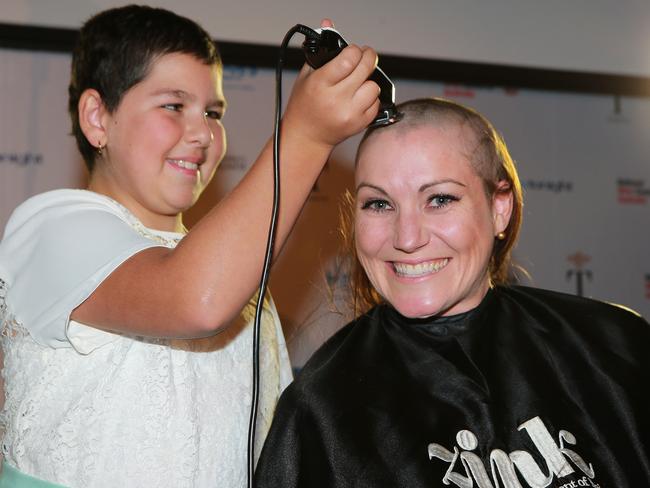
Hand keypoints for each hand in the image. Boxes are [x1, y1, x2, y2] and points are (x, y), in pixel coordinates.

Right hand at [282, 22, 380, 149]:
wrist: (307, 136)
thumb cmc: (304, 105)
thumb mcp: (307, 75)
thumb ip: (321, 50)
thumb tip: (329, 24)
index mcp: (320, 84)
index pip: (349, 58)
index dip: (355, 50)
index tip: (353, 50)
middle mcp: (336, 100)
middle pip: (366, 69)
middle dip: (368, 57)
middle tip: (365, 56)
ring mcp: (349, 114)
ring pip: (374, 86)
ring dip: (368, 81)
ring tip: (358, 82)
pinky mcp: (359, 124)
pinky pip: (376, 103)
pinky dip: (370, 98)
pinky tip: (359, 98)